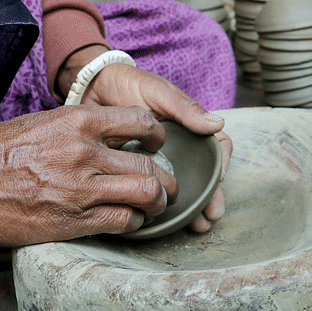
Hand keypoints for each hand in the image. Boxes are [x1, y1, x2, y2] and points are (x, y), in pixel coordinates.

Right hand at [0, 105, 177, 245]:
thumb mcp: (43, 124)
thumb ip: (81, 130)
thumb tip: (113, 140)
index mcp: (78, 121)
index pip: (142, 123)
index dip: (158, 138)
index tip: (157, 147)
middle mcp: (85, 152)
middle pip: (152, 166)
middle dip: (166, 181)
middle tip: (164, 188)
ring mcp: (80, 188)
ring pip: (146, 195)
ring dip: (156, 204)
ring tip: (151, 207)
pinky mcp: (72, 221)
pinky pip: (123, 221)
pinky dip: (132, 223)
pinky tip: (126, 221)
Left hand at [59, 46, 232, 231]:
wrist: (90, 89)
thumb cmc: (128, 85)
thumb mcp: (157, 92)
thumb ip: (184, 108)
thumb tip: (217, 124)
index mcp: (189, 128)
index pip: (216, 149)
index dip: (221, 166)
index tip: (218, 182)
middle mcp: (178, 148)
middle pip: (202, 177)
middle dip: (209, 199)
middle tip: (210, 217)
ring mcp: (158, 161)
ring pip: (180, 188)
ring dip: (190, 209)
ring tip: (195, 226)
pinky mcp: (135, 171)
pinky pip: (150, 191)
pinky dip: (156, 205)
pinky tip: (159, 221)